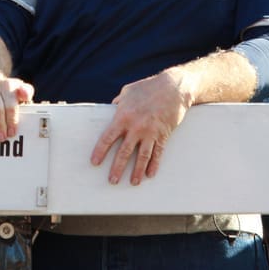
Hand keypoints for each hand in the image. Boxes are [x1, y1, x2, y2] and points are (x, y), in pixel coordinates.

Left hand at [91, 68, 191, 185]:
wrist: (174, 87)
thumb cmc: (148, 87)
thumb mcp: (128, 91)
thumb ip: (118, 102)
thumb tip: (111, 108)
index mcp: (123, 116)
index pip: (108, 138)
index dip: (100, 151)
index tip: (94, 162)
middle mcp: (136, 127)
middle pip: (124, 152)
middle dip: (117, 168)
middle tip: (112, 181)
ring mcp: (150, 132)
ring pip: (142, 157)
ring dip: (137, 171)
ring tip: (133, 182)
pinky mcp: (163, 134)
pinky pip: (158, 153)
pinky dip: (154, 165)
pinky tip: (150, 174)